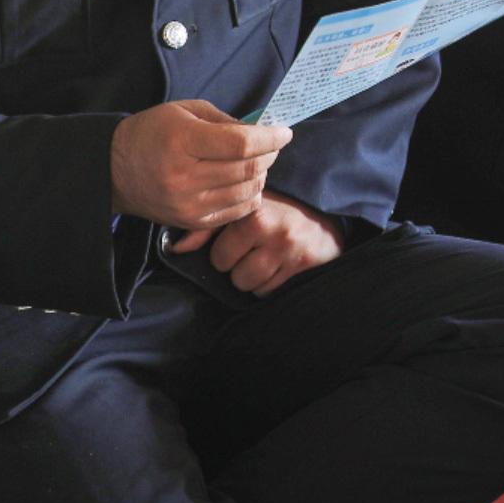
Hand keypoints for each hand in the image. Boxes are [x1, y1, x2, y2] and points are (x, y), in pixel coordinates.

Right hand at [110, 100, 287, 230]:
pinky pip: (237, 211)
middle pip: (248, 169)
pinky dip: (250, 195)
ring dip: (262, 175)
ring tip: (257, 162)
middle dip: (270, 154)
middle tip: (272, 144)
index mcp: (183, 141)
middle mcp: (184, 176)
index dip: (270, 138)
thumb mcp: (185, 111)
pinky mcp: (192, 221)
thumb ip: (226, 121)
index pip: (241, 144)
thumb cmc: (152, 133)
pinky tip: (245, 182)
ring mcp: (188, 204)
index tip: (284, 132)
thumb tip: (262, 132)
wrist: (114, 169)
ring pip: (248, 191)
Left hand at [170, 192, 341, 296]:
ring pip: (251, 286)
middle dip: (240, 267)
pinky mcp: (305, 265)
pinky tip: (282, 267)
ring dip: (256, 278)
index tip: (239, 241)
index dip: (225, 252)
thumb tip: (176, 248)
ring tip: (269, 259)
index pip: (218, 256)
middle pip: (233, 275)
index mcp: (253, 212)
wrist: (327, 217)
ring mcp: (291, 249)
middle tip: (256, 251)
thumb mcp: (243, 210)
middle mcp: (273, 228)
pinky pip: (271, 292)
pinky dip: (272, 285)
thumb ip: (207, 226)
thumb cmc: (277, 213)